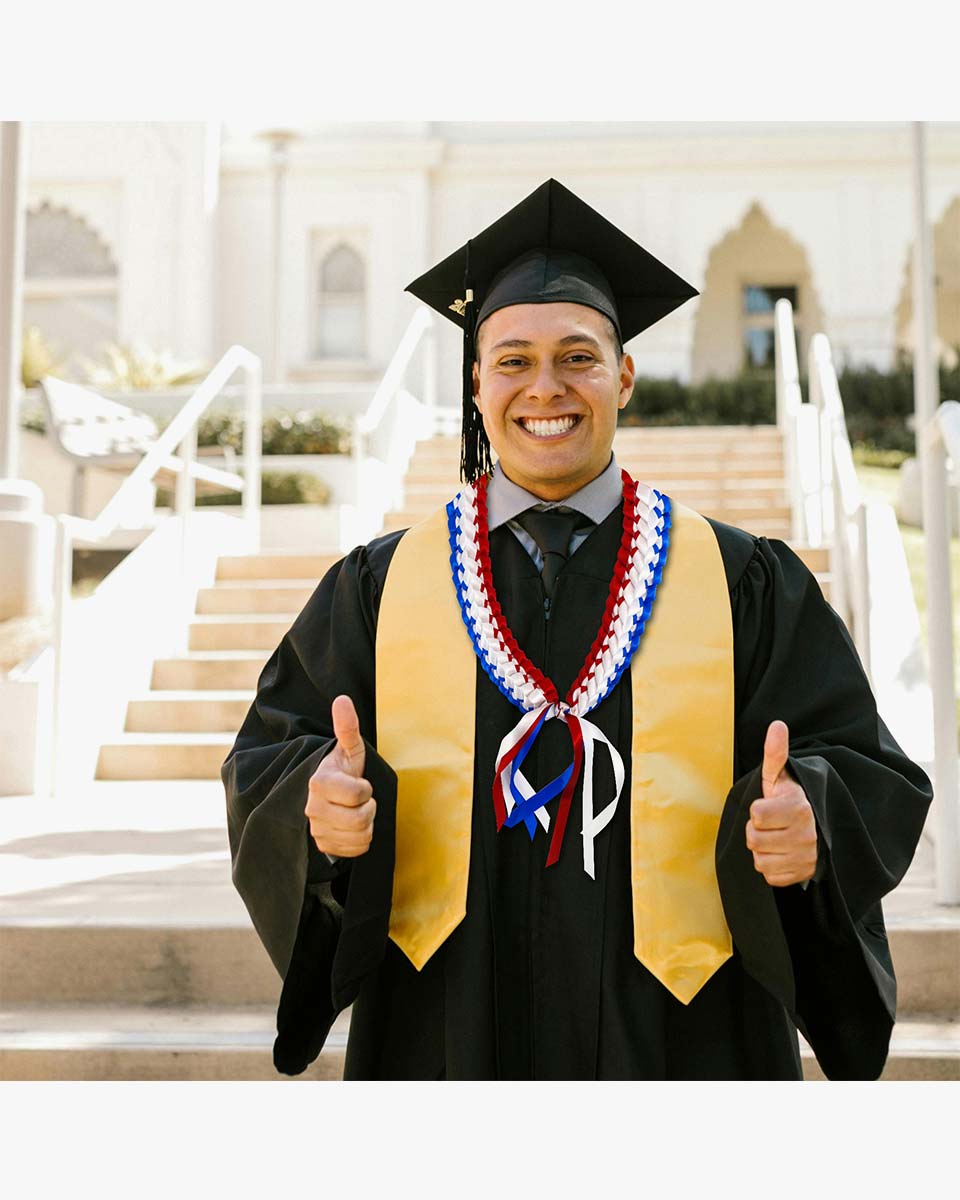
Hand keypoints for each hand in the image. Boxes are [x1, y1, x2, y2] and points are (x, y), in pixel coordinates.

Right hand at [305, 694, 375, 857]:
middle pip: (360, 819)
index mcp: (319, 782)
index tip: (359, 784)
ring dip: (366, 824)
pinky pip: (356, 850)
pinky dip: (361, 840)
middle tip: (360, 800)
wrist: (328, 798)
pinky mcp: (323, 846)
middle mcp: (312, 808)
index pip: (358, 793)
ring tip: (356, 812)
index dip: (366, 789)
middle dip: (368, 808)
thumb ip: (348, 727)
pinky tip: (353, 828)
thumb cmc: (343, 771)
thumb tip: (343, 699)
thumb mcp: (349, 750)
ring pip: (360, 836)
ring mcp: (316, 829)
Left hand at [745, 719, 817, 886]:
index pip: (757, 815)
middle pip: (754, 840)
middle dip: (756, 831)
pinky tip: (780, 854)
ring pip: (759, 860)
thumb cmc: (789, 800)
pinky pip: (769, 876)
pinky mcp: (801, 876)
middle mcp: (806, 835)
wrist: (817, 829)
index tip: (768, 807)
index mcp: (799, 808)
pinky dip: (771, 867)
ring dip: (762, 850)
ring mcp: (805, 858)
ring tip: (775, 839)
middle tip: (770, 825)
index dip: (756, 811)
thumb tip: (777, 725)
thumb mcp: (780, 777)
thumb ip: (775, 754)